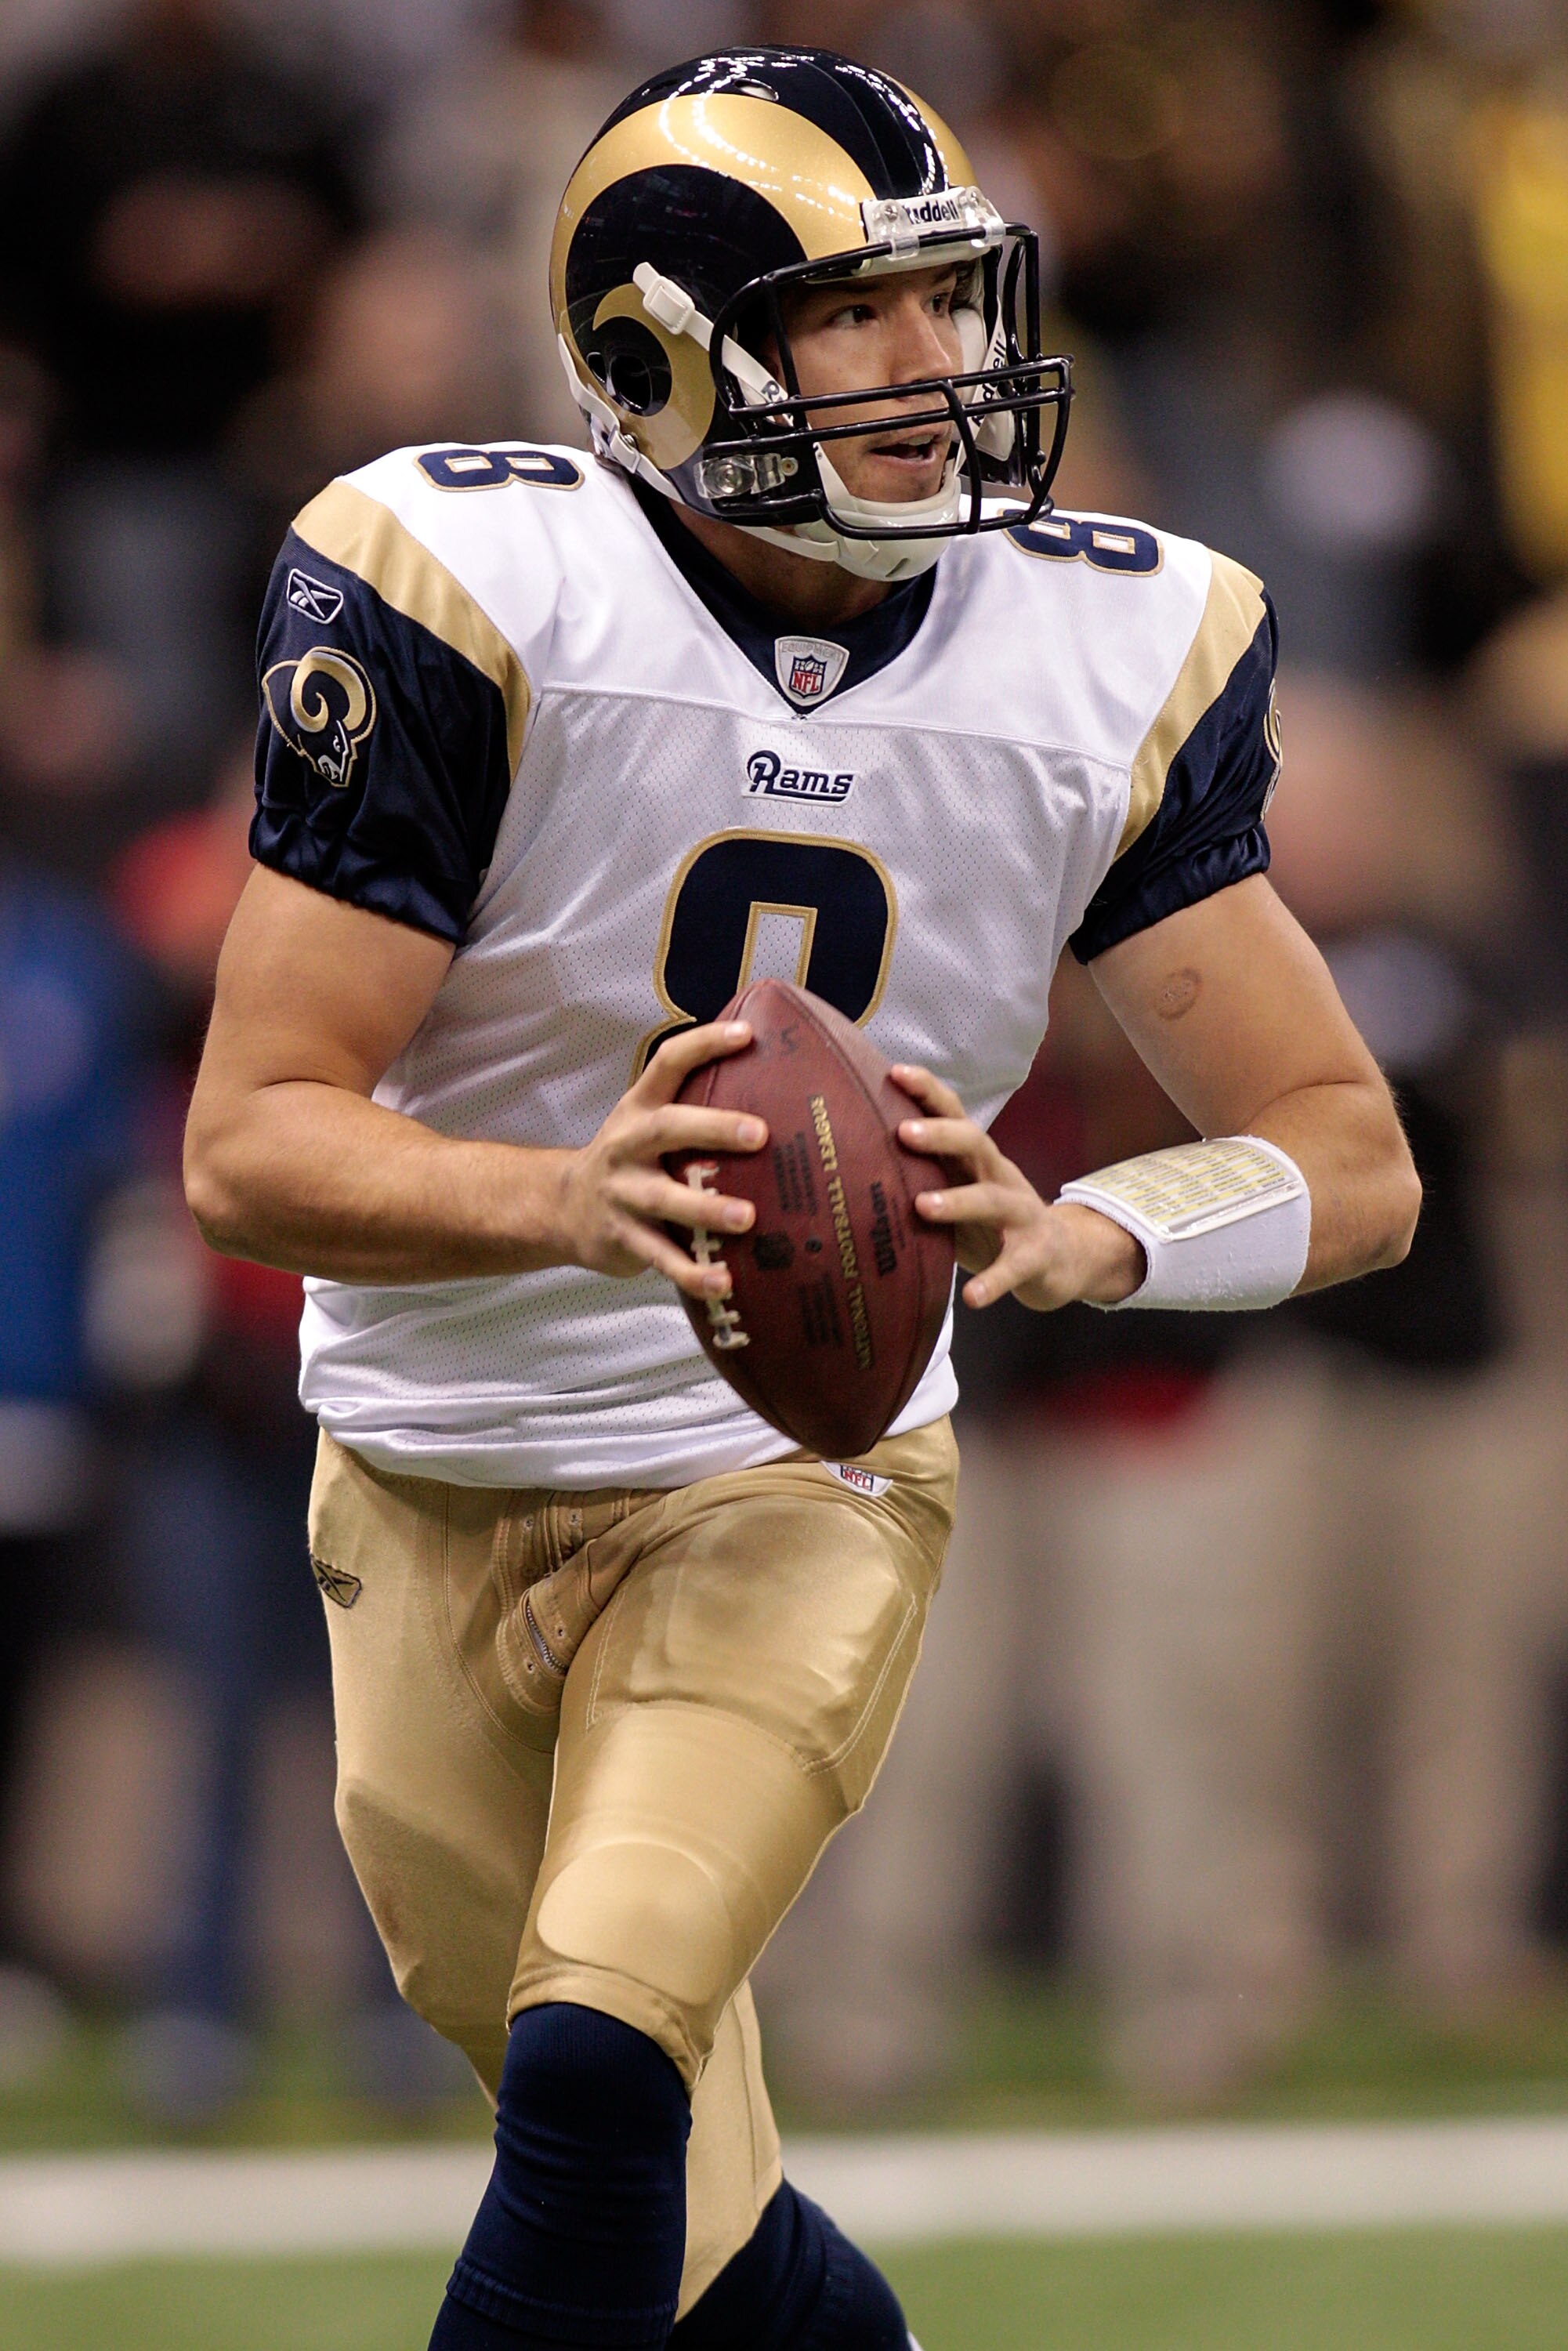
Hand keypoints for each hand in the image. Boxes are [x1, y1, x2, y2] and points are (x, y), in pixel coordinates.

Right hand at [553, 1022, 767, 1301]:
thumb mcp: (646, 1125)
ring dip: (706, 1209)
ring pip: (663, 1199)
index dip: (706, 1044)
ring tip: (748, 1218)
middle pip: (667, 1128)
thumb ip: (693, 1111)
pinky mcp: (622, 1238)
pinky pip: (660, 1258)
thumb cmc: (628, 1162)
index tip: (748, 1034)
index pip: (668, 1062)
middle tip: (760, 1134)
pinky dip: (692, 1273)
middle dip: (713, 1128)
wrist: (559, 1208)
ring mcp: (622, 1193)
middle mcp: (627, 1144)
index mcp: (638, 1109)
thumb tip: (777, 1093)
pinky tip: (724, 1283)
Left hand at [891, 1064, 1144, 1310]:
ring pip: (992, 1200)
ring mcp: (1021, 1215)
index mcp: (976, 1159)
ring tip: (922, 1207)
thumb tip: (850, 1165)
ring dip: (959, 1201)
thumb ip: (921, 1176)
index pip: (953, 1114)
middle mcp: (999, 1176)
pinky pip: (1013, 1267)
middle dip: (940, 1134)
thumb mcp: (958, 1191)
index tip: (894, 1073)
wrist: (1061, 1257)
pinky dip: (993, 1282)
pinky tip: (973, 1298)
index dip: (927, 1091)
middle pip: (975, 1143)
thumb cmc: (991, 1222)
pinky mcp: (1035, 1256)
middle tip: (902, 1133)